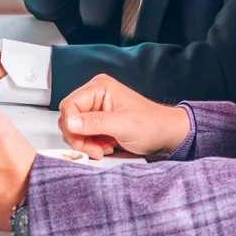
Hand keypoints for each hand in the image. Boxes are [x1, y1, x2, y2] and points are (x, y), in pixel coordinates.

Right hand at [58, 74, 190, 158]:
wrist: (166, 136)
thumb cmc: (153, 125)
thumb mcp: (123, 124)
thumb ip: (94, 122)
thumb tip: (70, 122)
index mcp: (100, 88)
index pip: (69, 105)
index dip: (72, 125)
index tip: (82, 140)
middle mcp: (95, 96)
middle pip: (69, 119)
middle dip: (80, 138)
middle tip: (95, 148)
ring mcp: (96, 110)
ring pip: (73, 130)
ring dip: (86, 144)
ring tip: (104, 147)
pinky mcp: (98, 123)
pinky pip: (82, 136)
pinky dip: (91, 146)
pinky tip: (105, 147)